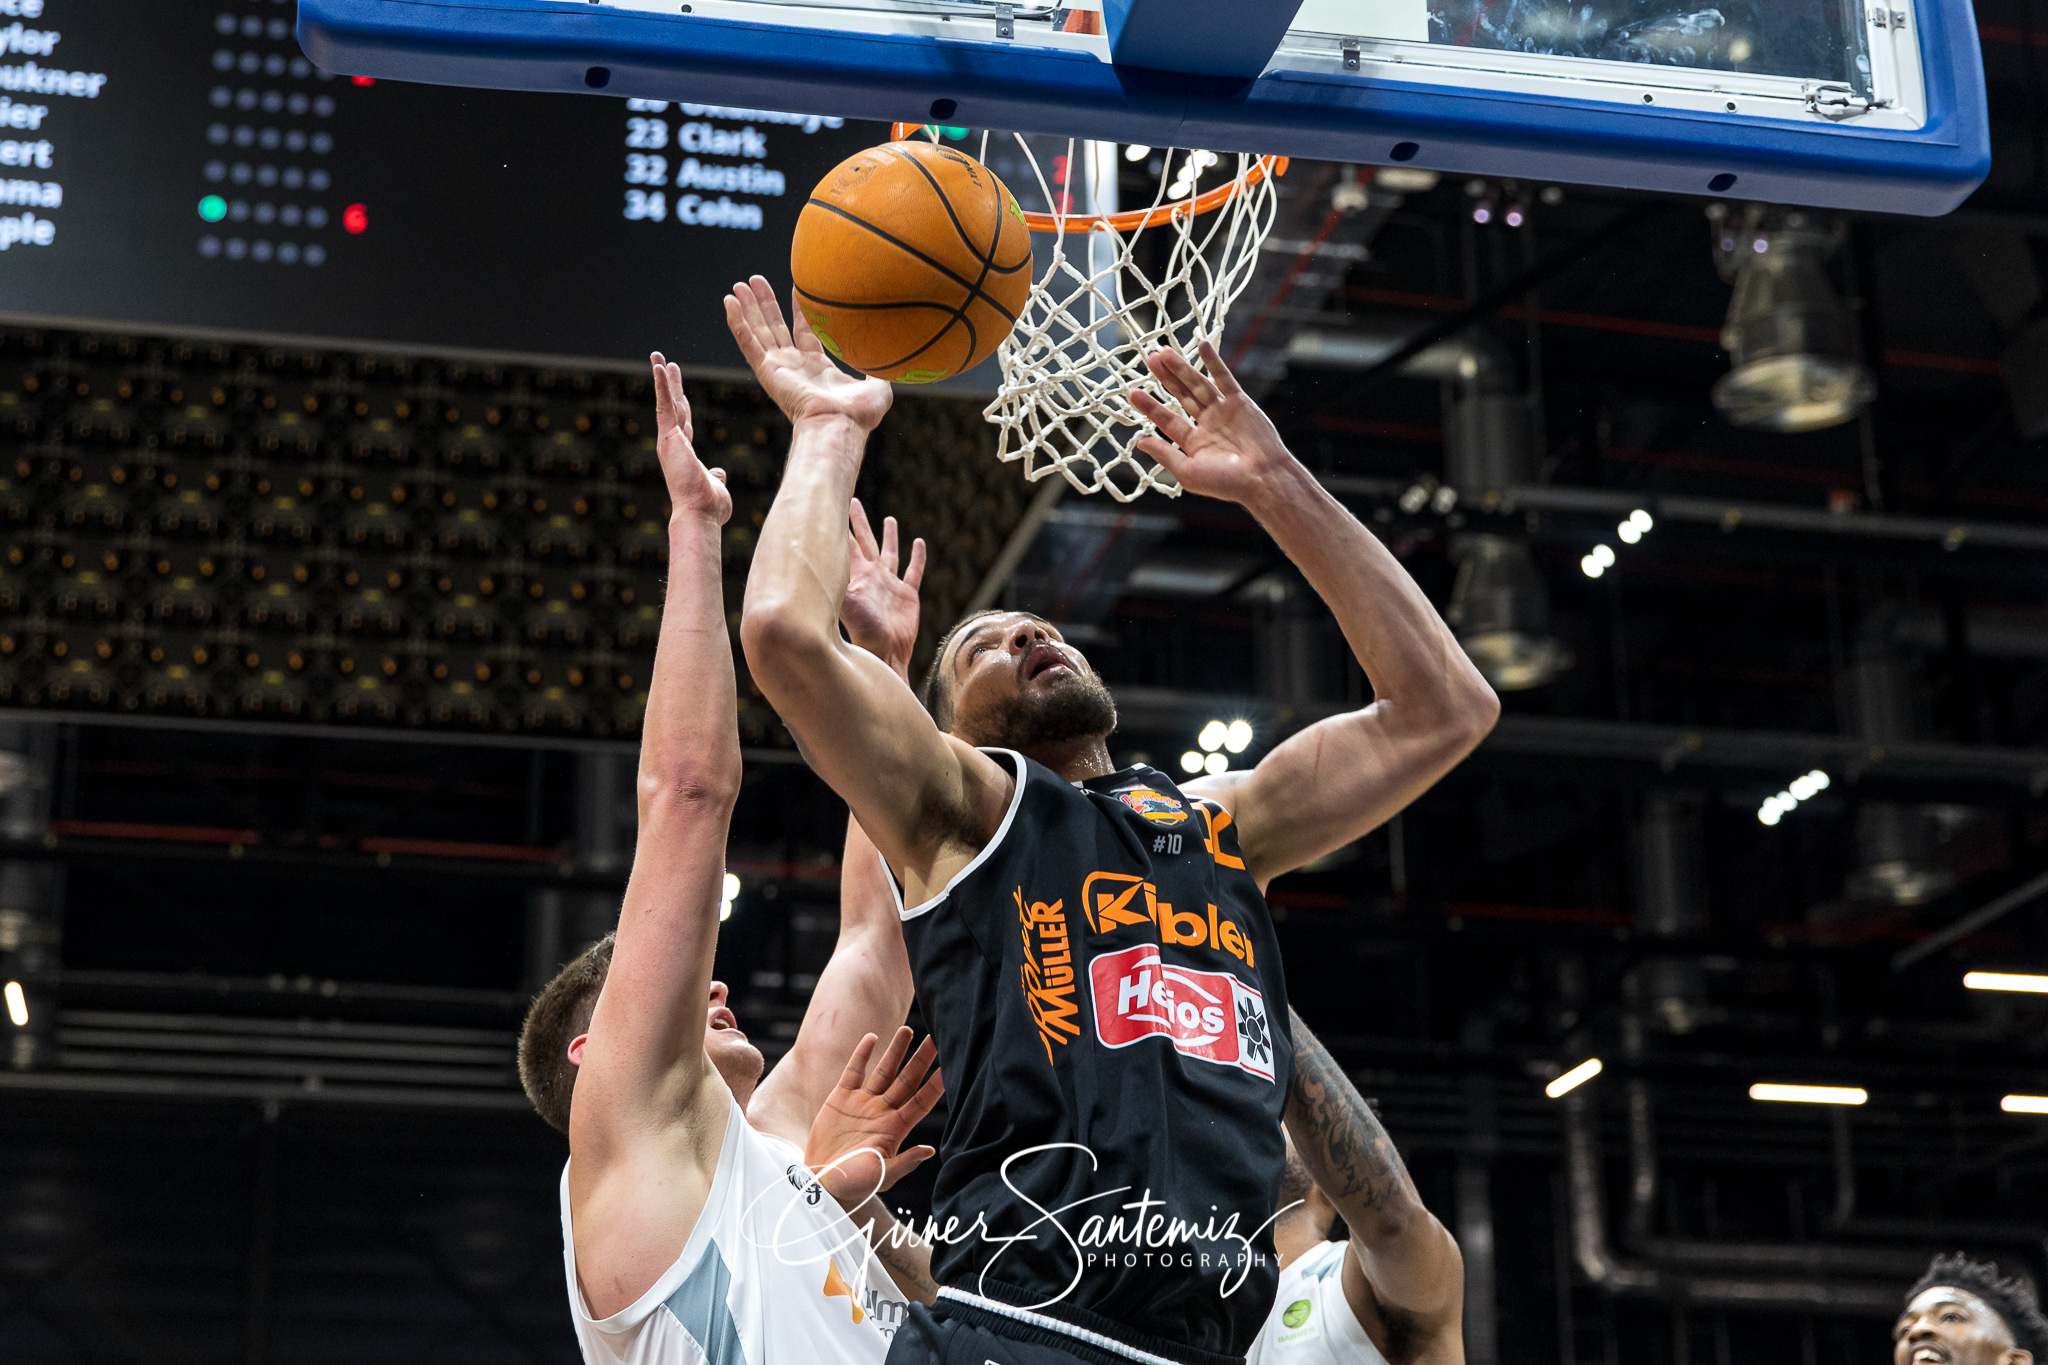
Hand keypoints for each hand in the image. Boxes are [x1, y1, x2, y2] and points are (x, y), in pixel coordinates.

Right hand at [648, 352, 730, 524]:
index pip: (683, 423)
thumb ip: (715, 477)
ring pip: (665, 402)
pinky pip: (664, 405)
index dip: (681, 406)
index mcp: (683, 454)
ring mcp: (669, 440)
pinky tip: (658, 367)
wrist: (699, 514)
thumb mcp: (715, 486)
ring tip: (658, 358)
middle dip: (670, 385)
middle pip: (673, 407)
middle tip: (665, 364)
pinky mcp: (669, 437)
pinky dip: (661, 386)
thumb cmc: (708, 507)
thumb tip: (719, 473)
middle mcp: (673, 445)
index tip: (680, 392)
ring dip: (662, 379)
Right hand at [724, 276, 893, 431]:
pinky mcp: (767, 371)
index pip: (805, 333)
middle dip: (766, 305)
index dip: (800, 311)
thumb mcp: (879, 385)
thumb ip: (880, 366)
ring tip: (739, 286)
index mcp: (818, 368)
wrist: (839, 425)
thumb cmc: (860, 413)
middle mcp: (795, 367)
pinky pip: (748, 343)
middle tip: (756, 282)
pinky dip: (737, 323)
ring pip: (758, 332)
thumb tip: (893, 352)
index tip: (796, 289)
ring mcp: (779, 369)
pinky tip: (729, 303)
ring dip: (748, 308)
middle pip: (776, 328)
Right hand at [804, 1027, 942, 1206]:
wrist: (821, 1181)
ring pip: (884, 1071)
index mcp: (895, 1128)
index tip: (950, 1068)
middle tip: (936, 1038)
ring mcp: (862, 1103)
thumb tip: (929, 1151)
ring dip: (896, 1051)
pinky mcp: (840, 1099)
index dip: (936, 1085)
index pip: (921, 1101)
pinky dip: (862, 1054)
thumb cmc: (854, 1184)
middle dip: (921, 1059)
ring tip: (908, 1030)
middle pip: (907, 1080)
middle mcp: (882, 1112)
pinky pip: (854, 1071)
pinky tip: (872, 1038)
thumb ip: (904, 1162)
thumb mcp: (882, 1176)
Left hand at [841, 499, 926, 679]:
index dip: (841, 526)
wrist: (884, 652)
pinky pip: (913, 572)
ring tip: (889, 519)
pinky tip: (919, 543)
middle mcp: (872, 576)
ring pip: (890, 553)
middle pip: (866, 541)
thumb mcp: (844, 604)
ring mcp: (890, 585)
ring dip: (890, 536)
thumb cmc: (862, 632)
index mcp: (857, 576)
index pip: (847, 545)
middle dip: (859, 522)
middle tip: (852, 501)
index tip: (831, 506)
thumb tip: (810, 565)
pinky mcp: (908, 596)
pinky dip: (917, 558)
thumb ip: (833, 584)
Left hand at [1129, 341, 1299, 508]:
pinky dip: (1213, 362)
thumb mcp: (1188, 472)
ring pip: (1198, 384)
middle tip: (1149, 360)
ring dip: (1182, 368)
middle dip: (1165, 379)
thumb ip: (1165, 454)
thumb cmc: (1226, 483)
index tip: (1133, 393)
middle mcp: (1207, 424)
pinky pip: (1224, 378)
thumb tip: (1140, 443)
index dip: (1150, 406)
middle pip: (1182, 396)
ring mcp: (1223, 411)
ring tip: (1164, 353)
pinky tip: (1201, 346)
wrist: (1262, 478)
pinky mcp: (1239, 402)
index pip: (1168, 419)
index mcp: (1194, 442)